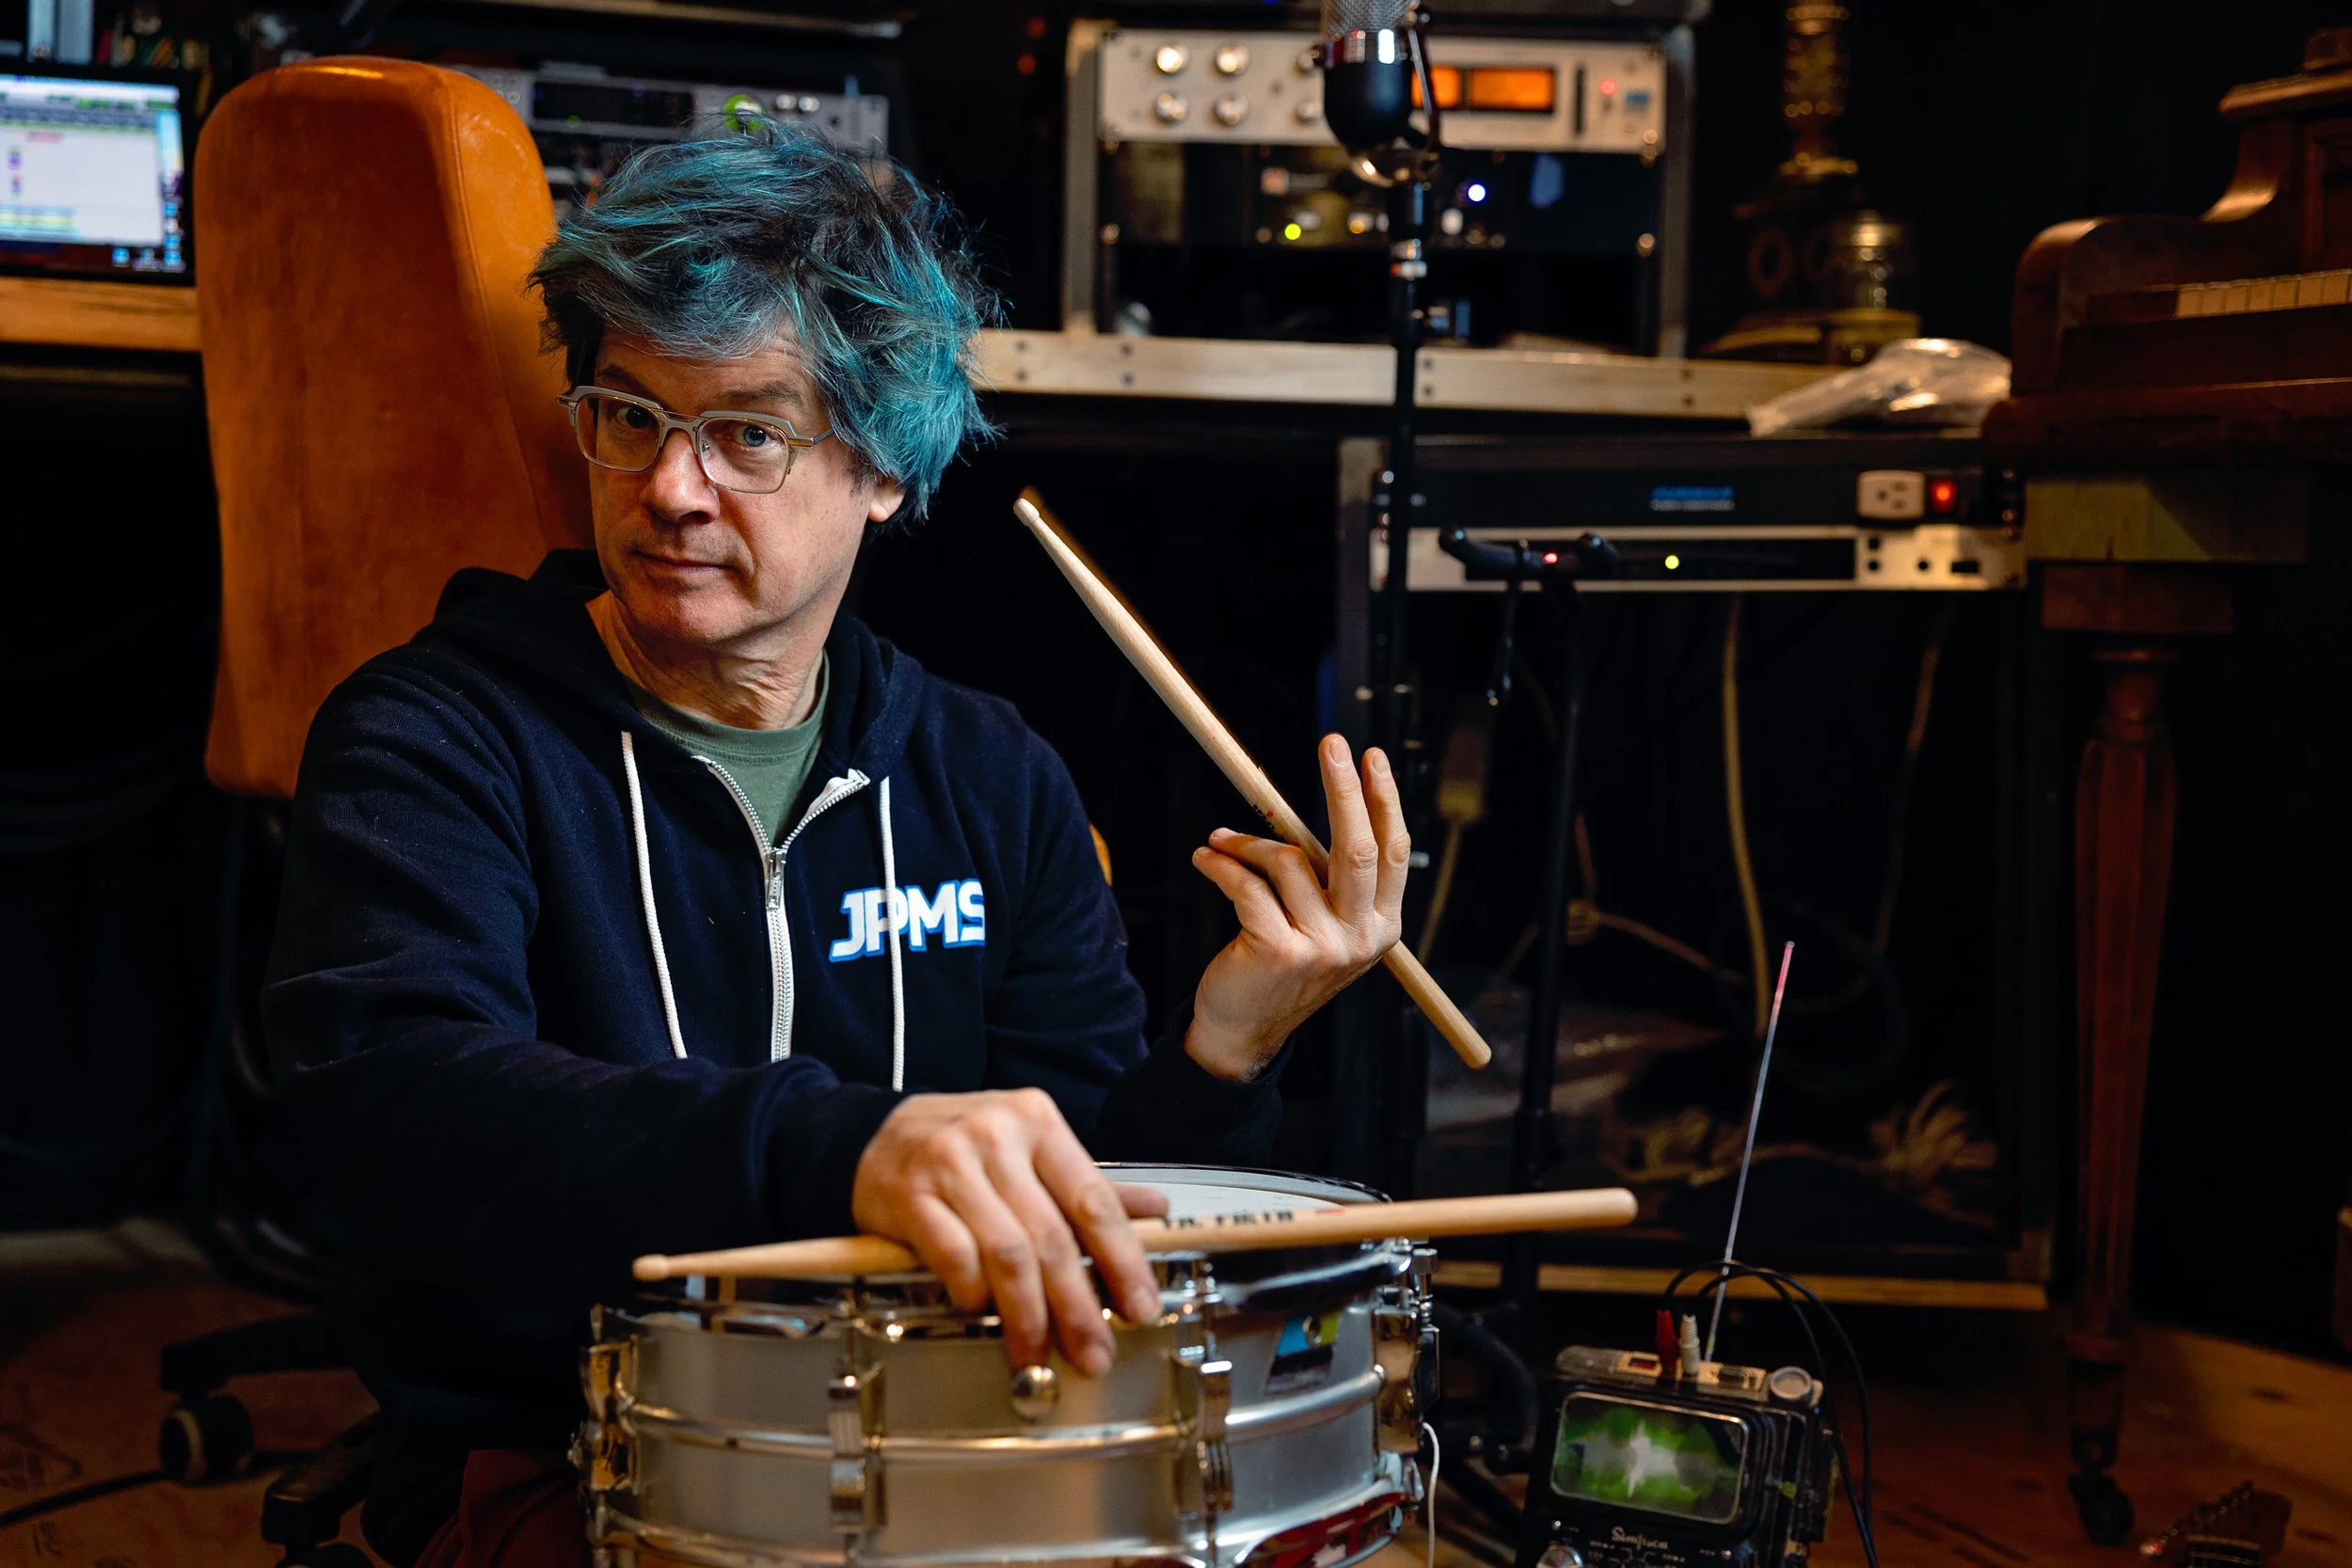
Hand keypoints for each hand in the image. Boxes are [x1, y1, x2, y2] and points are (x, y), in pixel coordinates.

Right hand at [850, 1089, 1169, 1374]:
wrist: (869, 1134)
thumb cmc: (960, 1146)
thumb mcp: (1027, 1149)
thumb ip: (1084, 1184)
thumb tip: (1155, 1212)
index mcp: (1037, 1121)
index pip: (1093, 1199)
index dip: (1122, 1261)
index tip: (1140, 1308)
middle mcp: (997, 1135)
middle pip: (1051, 1236)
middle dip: (1078, 1307)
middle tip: (1094, 1354)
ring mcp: (950, 1164)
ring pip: (1006, 1253)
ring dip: (1028, 1316)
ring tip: (1038, 1354)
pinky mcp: (909, 1195)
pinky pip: (953, 1257)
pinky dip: (973, 1293)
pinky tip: (982, 1311)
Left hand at [1185, 735, 1408, 1080]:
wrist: (1245, 1031)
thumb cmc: (1280, 963)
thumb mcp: (1320, 924)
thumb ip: (1325, 876)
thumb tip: (1300, 808)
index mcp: (1382, 926)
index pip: (1394, 852)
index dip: (1383, 801)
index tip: (1371, 757)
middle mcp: (1362, 938)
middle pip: (1358, 847)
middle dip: (1344, 789)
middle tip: (1332, 742)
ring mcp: (1323, 947)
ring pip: (1287, 861)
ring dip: (1245, 843)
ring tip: (1218, 842)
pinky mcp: (1280, 951)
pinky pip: (1248, 885)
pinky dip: (1221, 864)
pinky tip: (1205, 859)